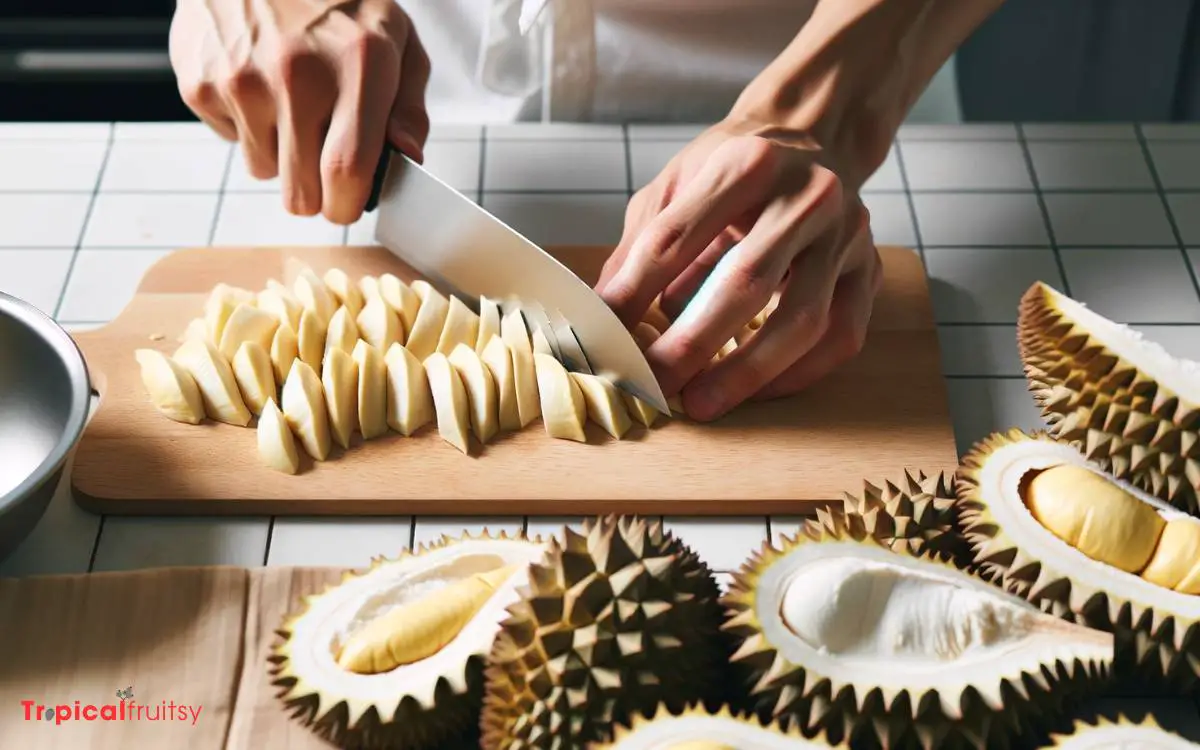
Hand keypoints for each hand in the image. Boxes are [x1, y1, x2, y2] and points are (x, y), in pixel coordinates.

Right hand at [168, 0, 429, 223]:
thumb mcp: (395, 37)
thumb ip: (408, 104)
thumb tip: (408, 157)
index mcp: (358, 66)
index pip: (346, 172)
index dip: (347, 205)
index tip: (349, 203)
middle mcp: (297, 76)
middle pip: (300, 193)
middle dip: (316, 195)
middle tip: (322, 164)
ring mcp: (243, 81)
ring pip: (264, 170)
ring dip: (280, 153)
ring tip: (289, 101)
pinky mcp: (201, 83)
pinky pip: (231, 140)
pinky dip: (247, 124)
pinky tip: (257, 80)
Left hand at [596, 124, 882, 421]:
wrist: (815, 140)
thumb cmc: (734, 170)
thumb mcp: (674, 186)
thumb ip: (639, 249)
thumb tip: (602, 318)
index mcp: (744, 164)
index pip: (676, 237)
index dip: (633, 293)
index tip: (604, 337)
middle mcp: (806, 195)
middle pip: (746, 280)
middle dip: (692, 344)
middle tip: (654, 385)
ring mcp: (846, 235)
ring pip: (804, 319)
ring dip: (747, 372)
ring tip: (701, 402)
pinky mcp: (869, 269)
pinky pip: (841, 336)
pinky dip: (796, 374)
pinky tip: (756, 391)